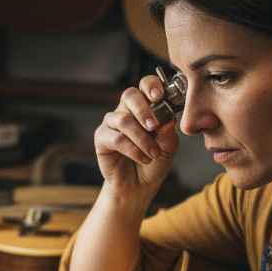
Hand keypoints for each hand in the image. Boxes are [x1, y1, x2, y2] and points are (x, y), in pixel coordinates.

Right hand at [93, 75, 180, 198]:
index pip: (146, 85)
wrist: (140, 185)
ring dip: (142, 138)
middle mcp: (127, 110)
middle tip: (154, 126)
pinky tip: (143, 158)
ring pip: (124, 120)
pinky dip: (133, 149)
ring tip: (153, 153)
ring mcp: (112, 123)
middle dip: (143, 109)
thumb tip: (167, 118)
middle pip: (130, 95)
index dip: (152, 86)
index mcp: (146, 106)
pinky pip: (116, 138)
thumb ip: (169, 132)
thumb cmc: (155, 162)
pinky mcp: (102, 138)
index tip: (160, 97)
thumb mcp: (169, 147)